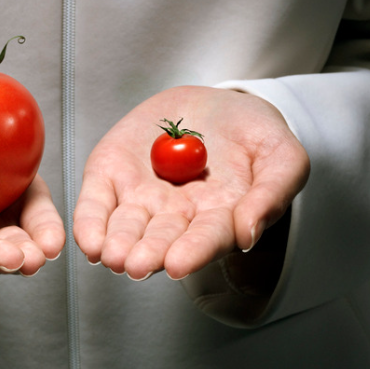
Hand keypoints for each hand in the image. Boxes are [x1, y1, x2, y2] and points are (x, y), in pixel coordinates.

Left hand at [73, 86, 308, 280]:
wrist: (216, 104)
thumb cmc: (253, 135)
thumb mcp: (281, 156)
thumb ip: (272, 193)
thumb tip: (249, 234)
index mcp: (218, 217)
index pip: (205, 239)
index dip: (192, 250)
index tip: (178, 263)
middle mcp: (176, 215)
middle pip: (160, 239)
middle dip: (147, 253)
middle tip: (136, 265)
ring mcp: (142, 196)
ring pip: (125, 226)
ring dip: (117, 242)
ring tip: (110, 254)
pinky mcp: (112, 175)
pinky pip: (97, 202)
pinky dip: (90, 220)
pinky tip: (88, 239)